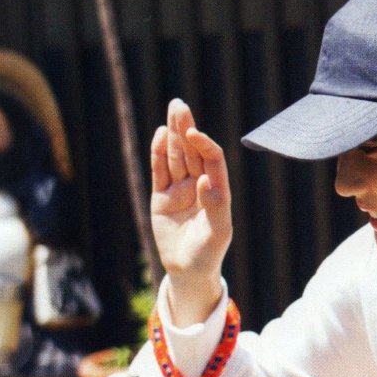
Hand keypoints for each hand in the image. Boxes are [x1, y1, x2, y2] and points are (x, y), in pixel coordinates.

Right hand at [150, 100, 232, 317]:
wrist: (188, 271)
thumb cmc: (208, 253)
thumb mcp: (217, 232)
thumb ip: (215, 206)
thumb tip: (205, 181)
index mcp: (217, 190)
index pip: (212, 159)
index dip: (204, 144)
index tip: (194, 134)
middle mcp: (199, 185)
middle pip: (192, 151)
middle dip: (186, 127)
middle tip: (179, 104)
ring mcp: (179, 190)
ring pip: (175, 157)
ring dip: (173, 134)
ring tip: (171, 110)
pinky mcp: (161, 197)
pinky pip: (159, 171)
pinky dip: (158, 154)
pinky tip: (159, 135)